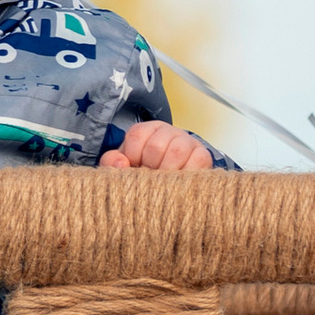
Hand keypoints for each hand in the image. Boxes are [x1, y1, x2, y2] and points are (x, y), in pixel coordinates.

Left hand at [98, 123, 215, 173]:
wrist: (170, 184)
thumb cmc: (143, 173)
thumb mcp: (123, 168)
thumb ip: (112, 163)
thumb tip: (122, 163)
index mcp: (146, 130)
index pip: (136, 135)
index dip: (133, 156)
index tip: (135, 167)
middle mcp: (168, 131)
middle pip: (156, 145)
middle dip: (150, 167)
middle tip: (150, 179)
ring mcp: (187, 142)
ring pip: (177, 151)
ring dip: (167, 172)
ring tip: (163, 183)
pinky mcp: (203, 156)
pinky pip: (197, 160)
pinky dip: (186, 174)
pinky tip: (178, 182)